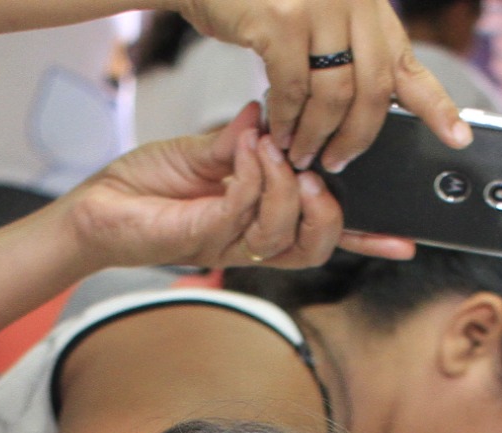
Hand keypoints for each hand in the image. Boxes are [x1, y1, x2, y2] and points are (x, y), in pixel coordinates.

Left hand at [62, 109, 344, 274]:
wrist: (98, 205)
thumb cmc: (146, 185)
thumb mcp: (204, 152)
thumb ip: (242, 142)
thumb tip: (271, 116)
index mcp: (261, 222)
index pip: (322, 236)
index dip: (366, 240)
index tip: (403, 237)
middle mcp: (250, 240)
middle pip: (315, 247)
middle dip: (329, 211)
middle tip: (314, 172)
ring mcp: (228, 243)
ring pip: (284, 231)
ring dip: (284, 184)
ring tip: (270, 148)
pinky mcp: (202, 237)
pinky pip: (245, 211)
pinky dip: (253, 175)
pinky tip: (245, 150)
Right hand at [174, 0, 467, 169]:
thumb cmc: (261, 1)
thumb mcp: (318, 20)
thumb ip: (348, 52)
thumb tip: (365, 112)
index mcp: (368, 7)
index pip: (408, 62)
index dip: (437, 105)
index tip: (458, 136)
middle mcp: (352, 1)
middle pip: (373, 89)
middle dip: (357, 136)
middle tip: (339, 161)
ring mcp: (320, 7)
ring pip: (333, 94)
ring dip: (316, 134)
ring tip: (301, 154)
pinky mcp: (282, 19)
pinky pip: (292, 88)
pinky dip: (286, 119)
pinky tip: (278, 132)